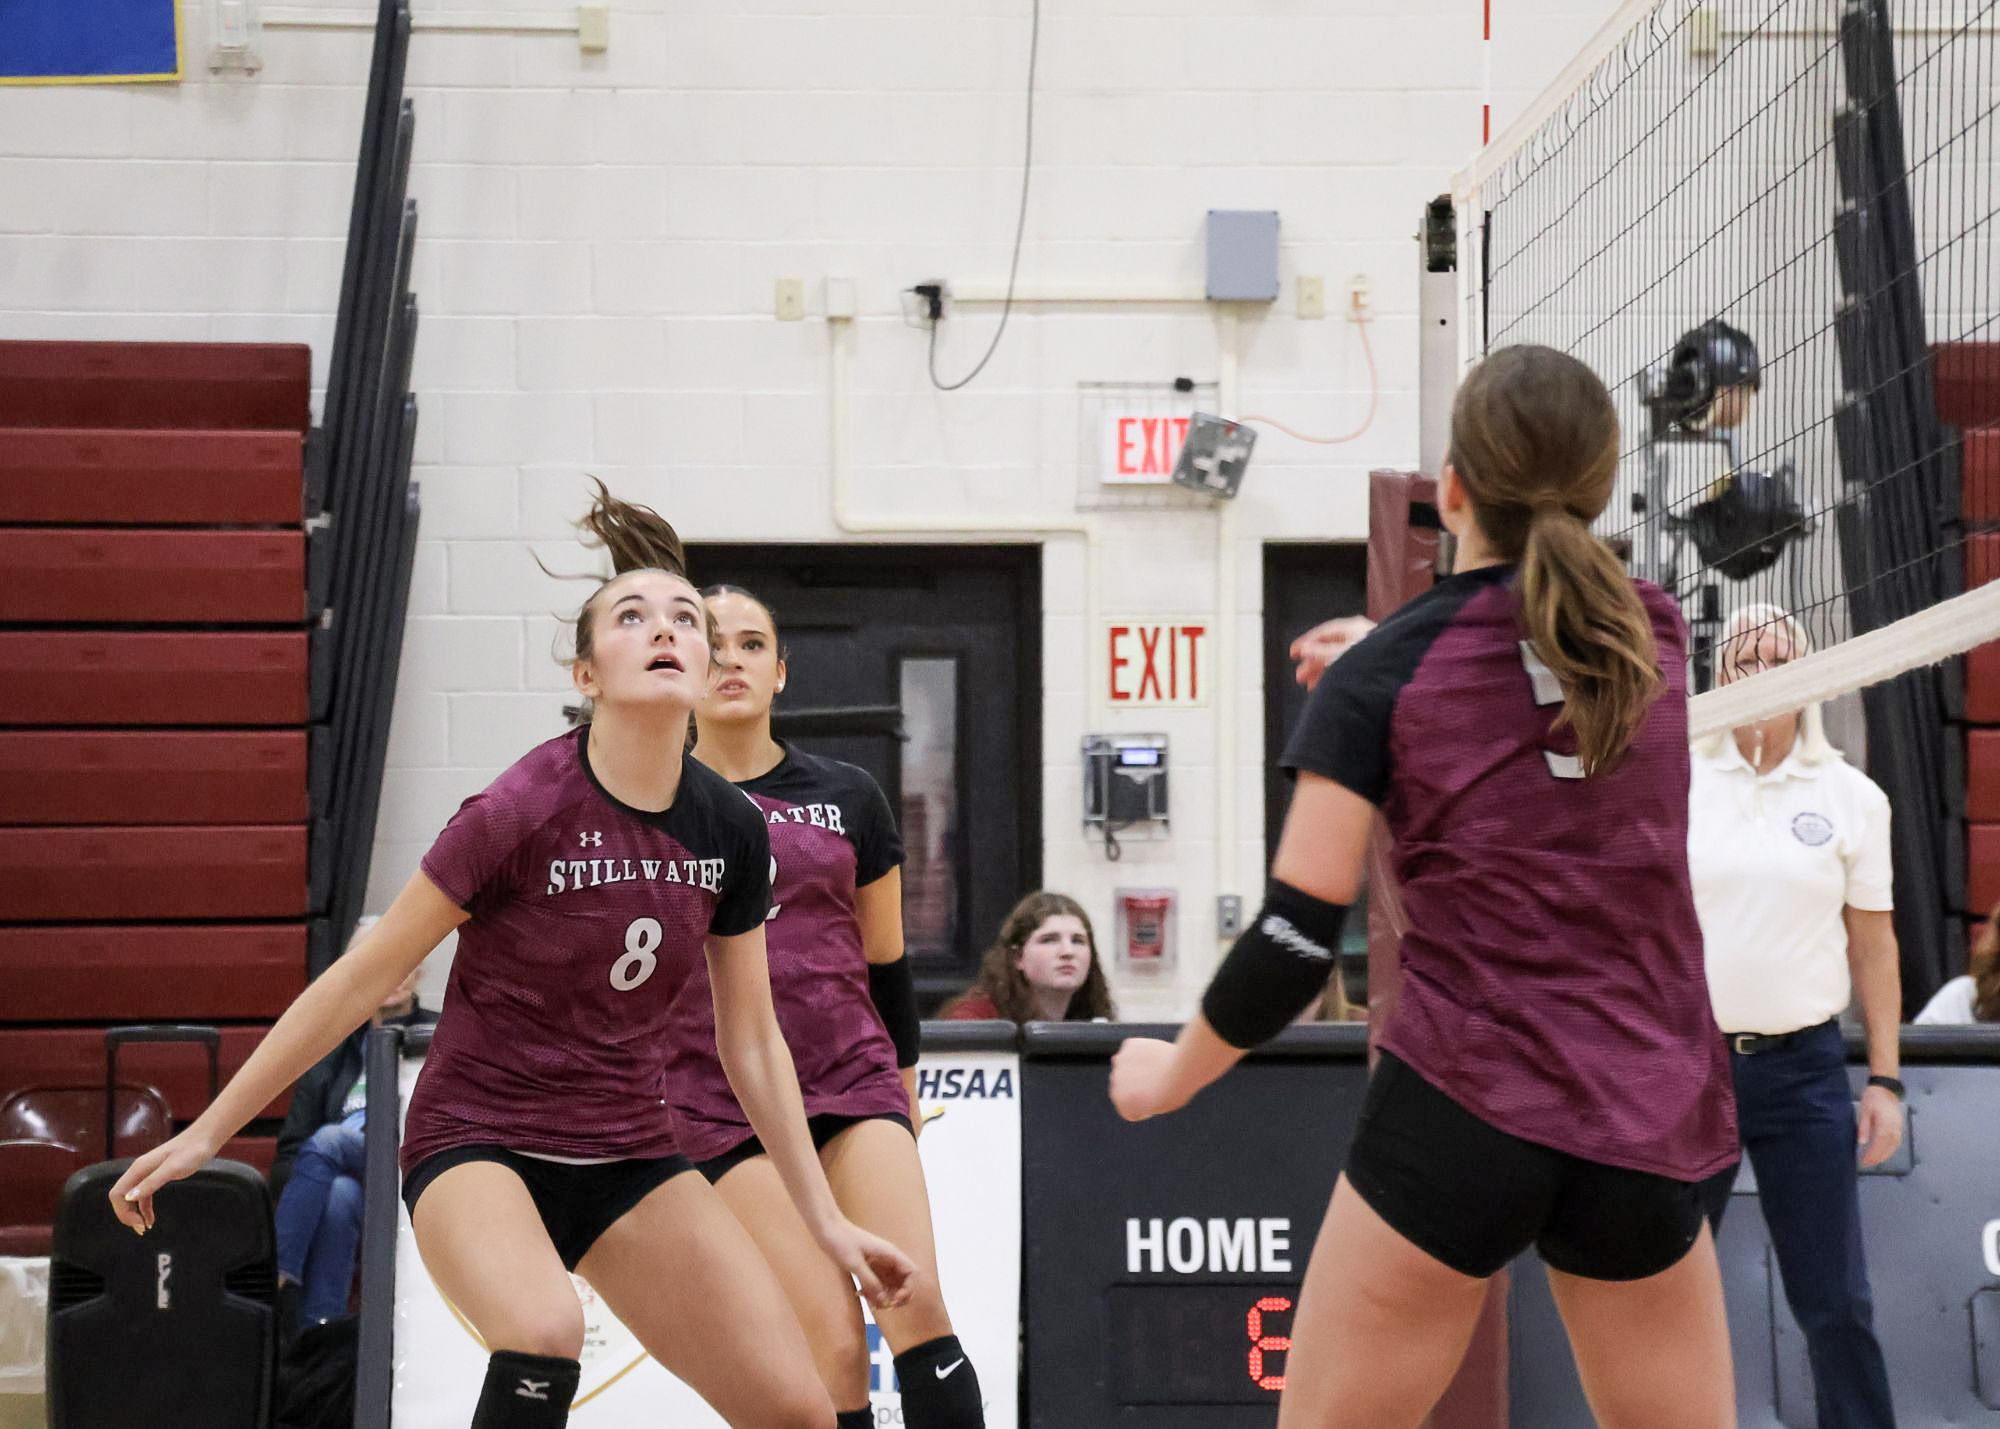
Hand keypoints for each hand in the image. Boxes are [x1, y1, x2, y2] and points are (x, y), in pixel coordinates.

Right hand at [107, 1128, 221, 1233]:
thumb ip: (151, 1182)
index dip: (122, 1211)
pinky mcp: (157, 1175)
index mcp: (138, 1169)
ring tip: (144, 1228)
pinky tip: (150, 1219)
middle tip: (141, 1230)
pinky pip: (144, 1195)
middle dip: (126, 1215)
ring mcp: (148, 1173)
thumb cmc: (191, 1151)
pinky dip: (145, 1208)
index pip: (117, 1194)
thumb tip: (129, 1198)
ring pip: (132, 1198)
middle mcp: (139, 1171)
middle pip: (121, 1197)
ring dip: (135, 1214)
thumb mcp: (172, 1169)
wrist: (205, 1138)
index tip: (138, 1223)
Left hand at [818, 1218, 916, 1310]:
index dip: (908, 1288)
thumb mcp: (854, 1263)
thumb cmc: (840, 1240)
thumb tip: (885, 1300)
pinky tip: (860, 1294)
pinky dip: (874, 1292)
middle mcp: (888, 1258)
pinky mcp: (870, 1266)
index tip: (894, 1299)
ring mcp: (880, 1262)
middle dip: (897, 1296)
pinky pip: (879, 1283)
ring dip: (884, 1296)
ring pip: (891, 1284)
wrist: (827, 1227)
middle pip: (904, 1281)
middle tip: (883, 1305)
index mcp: (889, 1253)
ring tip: (869, 1302)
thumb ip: (870, 1282)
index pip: (912, 1272)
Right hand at [1109, 1037, 1191, 1122]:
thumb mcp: (1153, 1103)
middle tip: (1160, 1082)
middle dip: (1140, 1083)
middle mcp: (1115, 1081)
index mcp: (1121, 1101)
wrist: (1181, 1073)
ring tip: (1158, 1069)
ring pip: (1129, 1064)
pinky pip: (1135, 1049)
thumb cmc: (1173, 1093)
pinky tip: (1156, 1056)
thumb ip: (1133, 1088)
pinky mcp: (1129, 1045)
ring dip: (1140, 1066)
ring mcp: (1121, 1062)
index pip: (1128, 1104)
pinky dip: (1144, 1051)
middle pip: (1127, 1083)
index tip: (1158, 1099)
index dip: (1146, 1103)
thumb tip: (1115, 1058)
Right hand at [1289, 617, 1376, 690]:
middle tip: (1300, 676)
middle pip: (1331, 648)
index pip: (1325, 632)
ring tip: (1311, 687)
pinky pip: (1348, 671)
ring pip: (1339, 661)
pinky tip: (1329, 689)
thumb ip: (1323, 653)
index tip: (1293, 653)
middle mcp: (1360, 638)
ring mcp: (1367, 653)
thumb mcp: (1343, 655)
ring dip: (1323, 674)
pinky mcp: (1371, 668)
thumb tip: (1305, 649)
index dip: (1307, 642)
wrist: (1401, 673)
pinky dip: (1336, 678)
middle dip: (1313, 663)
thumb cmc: (1375, 660)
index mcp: (1354, 628)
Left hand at [1856, 1085, 1902, 1168]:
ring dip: (1884, 1156)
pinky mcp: (1900, 1128)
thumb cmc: (1873, 1098)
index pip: (1879, 1144)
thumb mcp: (1864, 1111)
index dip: (1872, 1155)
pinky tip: (1883, 1154)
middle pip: (1887, 1148)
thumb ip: (1864, 1127)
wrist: (1886, 1089)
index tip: (1864, 1161)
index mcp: (1885, 1123)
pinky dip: (1890, 1150)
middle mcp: (1894, 1128)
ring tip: (1873, 1162)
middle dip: (1877, 1158)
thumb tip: (1862, 1143)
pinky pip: (1897, 1143)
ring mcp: (1899, 1128)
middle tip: (1866, 1164)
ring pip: (1894, 1147)